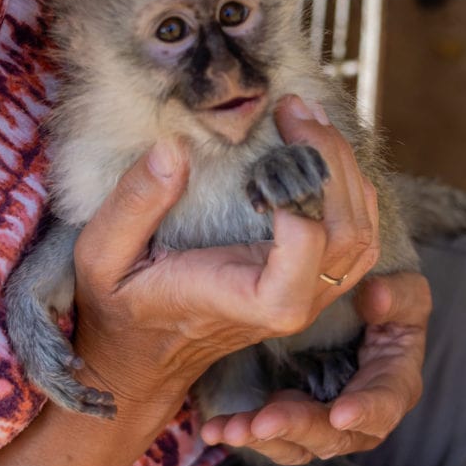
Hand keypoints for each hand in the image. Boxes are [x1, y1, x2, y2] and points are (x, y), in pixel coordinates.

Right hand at [67, 94, 380, 413]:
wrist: (139, 356)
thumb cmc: (118, 306)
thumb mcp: (102, 254)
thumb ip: (134, 205)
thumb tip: (172, 148)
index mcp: (241, 300)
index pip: (304, 261)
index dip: (303, 211)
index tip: (268, 161)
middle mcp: (287, 305)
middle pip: (348, 233)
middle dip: (329, 160)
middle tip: (293, 109)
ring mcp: (305, 298)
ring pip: (363, 234)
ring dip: (344, 168)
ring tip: (307, 118)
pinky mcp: (308, 286)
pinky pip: (357, 241)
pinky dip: (351, 191)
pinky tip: (321, 152)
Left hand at [198, 272, 430, 463]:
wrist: (347, 313)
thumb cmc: (382, 303)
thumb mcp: (402, 294)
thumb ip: (399, 295)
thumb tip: (376, 296)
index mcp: (393, 384)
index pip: (386, 404)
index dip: (366, 411)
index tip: (341, 414)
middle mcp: (359, 414)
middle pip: (334, 434)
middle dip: (299, 429)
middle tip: (264, 422)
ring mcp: (323, 422)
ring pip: (296, 442)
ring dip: (264, 438)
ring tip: (231, 429)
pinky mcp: (292, 420)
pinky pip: (268, 435)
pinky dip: (240, 432)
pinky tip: (214, 429)